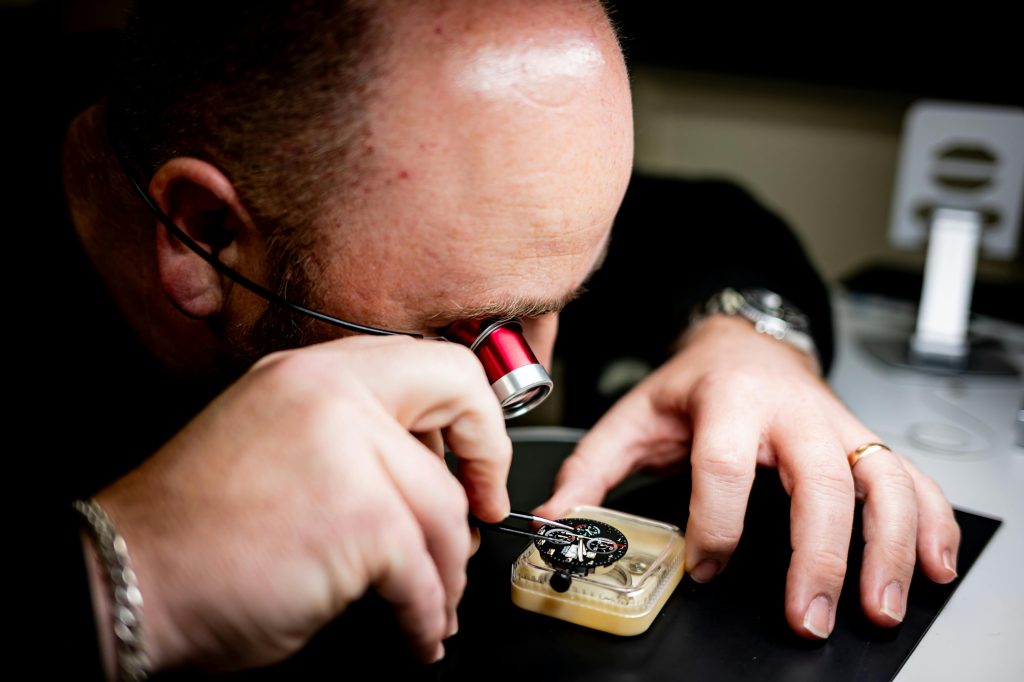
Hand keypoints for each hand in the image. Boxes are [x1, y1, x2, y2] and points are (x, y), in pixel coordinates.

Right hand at [91, 335, 511, 670]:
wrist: (127, 576)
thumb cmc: (196, 527)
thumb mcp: (279, 441)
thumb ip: (352, 433)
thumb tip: (428, 464)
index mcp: (313, 372)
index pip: (430, 361)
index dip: (468, 412)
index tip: (472, 459)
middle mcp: (331, 392)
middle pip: (459, 397)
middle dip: (489, 461)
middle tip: (484, 513)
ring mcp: (349, 450)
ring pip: (444, 508)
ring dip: (446, 569)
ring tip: (433, 603)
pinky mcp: (360, 518)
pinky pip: (423, 571)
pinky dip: (425, 613)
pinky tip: (414, 631)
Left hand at [536, 316, 959, 638]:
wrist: (746, 346)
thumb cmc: (694, 385)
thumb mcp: (633, 418)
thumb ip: (592, 471)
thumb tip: (555, 522)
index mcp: (728, 401)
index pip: (725, 463)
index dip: (715, 520)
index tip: (703, 566)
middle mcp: (792, 412)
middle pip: (822, 478)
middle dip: (819, 553)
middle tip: (809, 615)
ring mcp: (838, 427)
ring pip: (884, 480)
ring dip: (890, 546)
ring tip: (878, 605)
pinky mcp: (866, 443)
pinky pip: (914, 479)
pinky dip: (932, 522)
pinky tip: (932, 566)